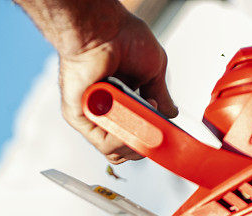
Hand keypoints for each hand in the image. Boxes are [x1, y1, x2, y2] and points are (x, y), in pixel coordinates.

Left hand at [16, 0, 176, 163]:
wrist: (104, 29)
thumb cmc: (122, 39)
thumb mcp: (152, 71)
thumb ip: (160, 95)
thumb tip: (170, 113)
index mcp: (120, 103)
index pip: (135, 136)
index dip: (151, 138)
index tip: (164, 131)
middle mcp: (104, 112)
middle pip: (126, 149)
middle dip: (146, 144)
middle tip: (156, 129)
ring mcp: (91, 117)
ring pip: (116, 151)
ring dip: (137, 141)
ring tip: (145, 122)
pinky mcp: (80, 117)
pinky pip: (104, 143)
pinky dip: (124, 139)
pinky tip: (134, 122)